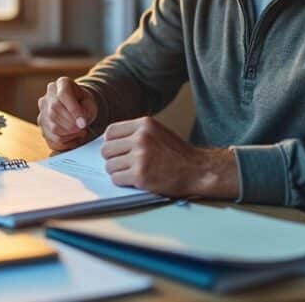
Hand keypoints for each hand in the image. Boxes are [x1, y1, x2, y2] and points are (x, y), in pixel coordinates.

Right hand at [37, 77, 98, 150]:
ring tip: (79, 131)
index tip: (83, 122)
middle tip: (82, 128)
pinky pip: (51, 137)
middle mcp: (49, 94)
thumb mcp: (90, 102)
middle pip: (55, 110)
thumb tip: (79, 123)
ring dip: (69, 133)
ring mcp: (42, 109)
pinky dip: (65, 140)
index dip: (73, 110)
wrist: (77, 107)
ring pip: (53, 126)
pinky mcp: (41, 123)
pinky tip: (72, 136)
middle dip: (71, 124)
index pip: (63, 94)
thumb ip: (87, 110)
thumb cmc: (83, 103)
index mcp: (62, 83)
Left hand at [101, 116, 239, 198]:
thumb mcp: (157, 132)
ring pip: (109, 166)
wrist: (197, 170)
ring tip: (131, 172)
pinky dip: (122, 181)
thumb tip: (108, 142)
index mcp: (144, 124)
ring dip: (117, 171)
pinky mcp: (140, 175)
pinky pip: (116, 178)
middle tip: (123, 164)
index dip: (111, 143)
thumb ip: (136, 133)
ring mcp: (140, 157)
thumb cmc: (177, 153)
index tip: (117, 150)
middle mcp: (141, 138)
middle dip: (112, 158)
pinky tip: (135, 180)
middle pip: (106, 150)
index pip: (110, 132)